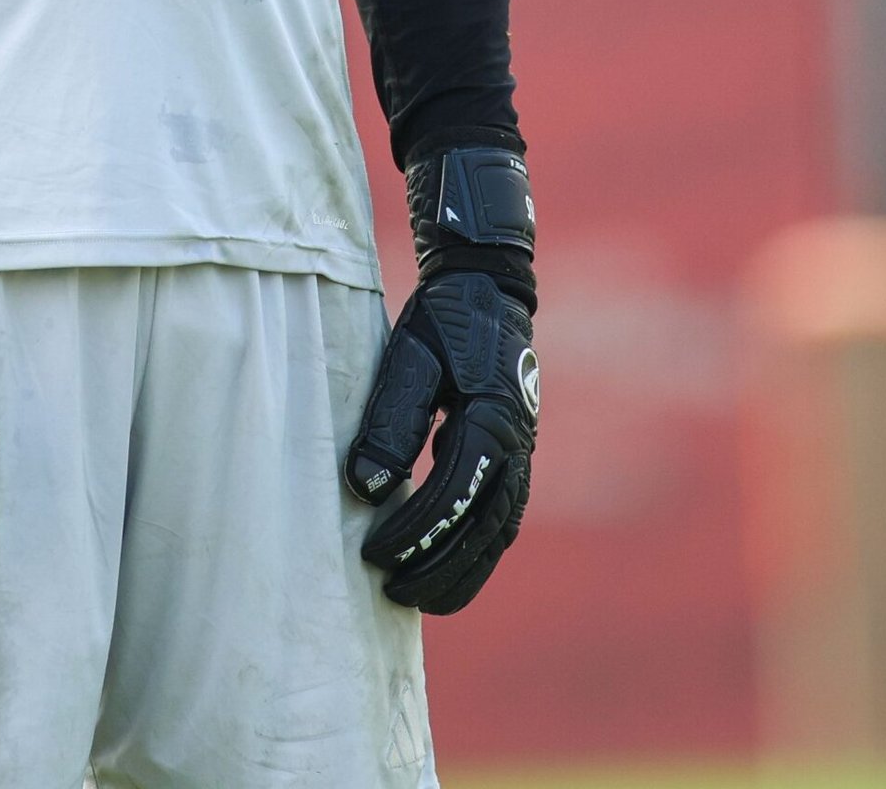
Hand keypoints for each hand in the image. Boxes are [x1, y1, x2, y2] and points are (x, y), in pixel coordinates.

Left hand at [344, 270, 536, 613]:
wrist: (485, 287)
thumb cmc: (442, 320)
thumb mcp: (409, 358)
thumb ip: (390, 421)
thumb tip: (363, 488)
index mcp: (492, 418)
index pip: (454, 495)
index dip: (416, 531)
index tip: (375, 553)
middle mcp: (517, 443)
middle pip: (486, 527)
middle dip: (442, 568)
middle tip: (395, 594)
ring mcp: (522, 450)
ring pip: (500, 530)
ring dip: (465, 569)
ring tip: (421, 598)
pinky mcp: (515, 453)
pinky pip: (502, 514)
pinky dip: (478, 547)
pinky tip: (449, 565)